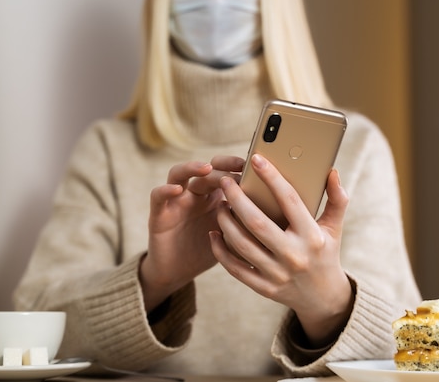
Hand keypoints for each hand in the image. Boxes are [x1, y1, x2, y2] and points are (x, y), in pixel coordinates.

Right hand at [140, 156, 243, 311]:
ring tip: (206, 168)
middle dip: (221, 166)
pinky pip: (158, 196)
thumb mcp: (231, 236)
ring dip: (192, 168)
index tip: (256, 166)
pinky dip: (165, 190)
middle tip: (236, 165)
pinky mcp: (159, 214)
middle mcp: (194, 194)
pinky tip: (176, 190)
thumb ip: (246, 222)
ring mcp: (175, 201)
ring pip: (179, 174)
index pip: (226, 173)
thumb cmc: (208, 252)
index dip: (238, 167)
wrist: (178, 273)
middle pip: (206, 171)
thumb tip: (280, 213)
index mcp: (214, 197)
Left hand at [210, 154, 351, 346]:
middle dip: (237, 199)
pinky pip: (236, 268)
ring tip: (220, 203)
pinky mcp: (264, 288)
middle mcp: (294, 255)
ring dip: (226, 222)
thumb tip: (332, 172)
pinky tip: (214, 233)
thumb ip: (336, 200)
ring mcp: (278, 274)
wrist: (324, 298)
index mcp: (312, 236)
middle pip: (257, 223)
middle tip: (225, 181)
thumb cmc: (326, 253)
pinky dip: (221, 251)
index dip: (272, 177)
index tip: (256, 159)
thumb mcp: (334, 228)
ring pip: (242, 245)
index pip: (290, 201)